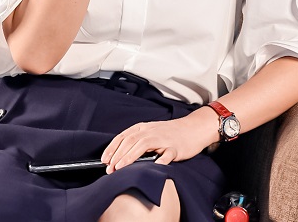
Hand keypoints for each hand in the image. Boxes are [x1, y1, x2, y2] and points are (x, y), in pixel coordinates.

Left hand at [101, 108, 218, 172]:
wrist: (194, 128)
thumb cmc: (170, 134)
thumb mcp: (151, 133)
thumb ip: (137, 142)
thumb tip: (119, 157)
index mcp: (143, 128)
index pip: (123, 137)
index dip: (112, 148)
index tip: (104, 160)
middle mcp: (151, 131)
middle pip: (130, 141)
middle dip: (117, 155)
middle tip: (110, 169)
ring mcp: (164, 138)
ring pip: (144, 145)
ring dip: (130, 156)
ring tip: (121, 167)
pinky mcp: (176, 147)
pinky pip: (168, 153)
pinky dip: (161, 159)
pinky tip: (155, 165)